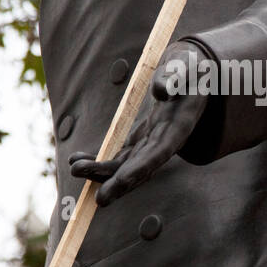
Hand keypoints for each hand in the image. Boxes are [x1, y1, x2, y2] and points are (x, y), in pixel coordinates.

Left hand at [69, 41, 209, 205]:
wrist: (192, 74)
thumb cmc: (190, 68)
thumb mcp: (186, 67)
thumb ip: (175, 78)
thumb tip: (159, 90)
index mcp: (179, 127)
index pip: (160, 153)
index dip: (141, 168)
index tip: (122, 180)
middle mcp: (166, 142)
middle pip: (141, 168)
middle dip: (120, 183)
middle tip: (99, 200)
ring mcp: (152, 144)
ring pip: (126, 166)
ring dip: (101, 172)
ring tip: (75, 169)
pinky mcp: (140, 141)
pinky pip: (118, 157)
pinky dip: (98, 161)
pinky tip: (77, 161)